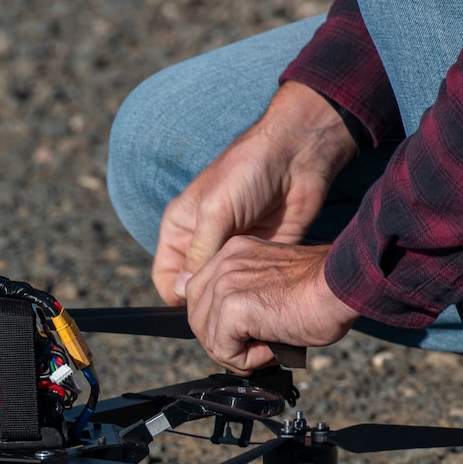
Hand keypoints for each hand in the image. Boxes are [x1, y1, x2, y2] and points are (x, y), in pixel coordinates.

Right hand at [153, 80, 359, 305]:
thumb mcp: (215, 211)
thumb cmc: (247, 172)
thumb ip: (198, 253)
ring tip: (244, 298)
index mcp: (181, 229)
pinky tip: (262, 292)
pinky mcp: (258, 256)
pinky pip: (249, 285)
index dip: (176, 295)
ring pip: (222, 291)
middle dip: (206, 302)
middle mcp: (203, 244)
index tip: (198, 305)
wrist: (296, 157)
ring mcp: (231, 252)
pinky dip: (253, 293)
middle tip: (224, 306)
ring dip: (231, 299)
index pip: (166, 277)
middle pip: (194, 289)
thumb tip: (183, 292)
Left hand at [185, 237, 358, 371]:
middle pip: (197, 316)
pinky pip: (224, 349)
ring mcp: (225, 283)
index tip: (247, 334)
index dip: (220, 323)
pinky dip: (248, 360)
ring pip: (208, 336)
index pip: (201, 295)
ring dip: (236, 352)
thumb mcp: (274, 285)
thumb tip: (231, 332)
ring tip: (269, 347)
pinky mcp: (232, 307)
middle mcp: (225, 262)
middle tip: (255, 348)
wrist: (343, 287)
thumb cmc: (323, 291)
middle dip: (221, 341)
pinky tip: (272, 348)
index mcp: (234, 253)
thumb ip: (248, 298)